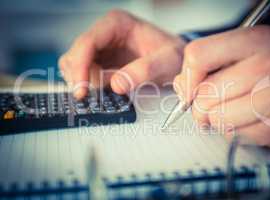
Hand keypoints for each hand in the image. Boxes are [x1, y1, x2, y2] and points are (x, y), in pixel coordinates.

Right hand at [59, 9, 185, 98]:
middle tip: (88, 97)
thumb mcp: (167, 61)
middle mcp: (105, 33)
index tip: (82, 89)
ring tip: (101, 95)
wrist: (177, 61)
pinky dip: (88, 86)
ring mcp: (101, 47)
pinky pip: (84, 74)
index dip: (80, 66)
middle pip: (76, 54)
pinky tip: (101, 93)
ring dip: (83, 82)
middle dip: (79, 77)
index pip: (88, 42)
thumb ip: (145, 70)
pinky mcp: (101, 62)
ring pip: (75, 65)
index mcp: (117, 23)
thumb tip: (116, 84)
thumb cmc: (173, 56)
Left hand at [174, 25, 269, 150]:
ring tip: (237, 110)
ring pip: (216, 118)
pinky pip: (235, 136)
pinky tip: (252, 120)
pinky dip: (237, 131)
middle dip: (202, 105)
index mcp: (257, 40)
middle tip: (217, 102)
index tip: (191, 87)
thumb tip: (183, 85)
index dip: (188, 76)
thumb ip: (210, 63)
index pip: (198, 55)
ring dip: (220, 120)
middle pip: (204, 94)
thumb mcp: (248, 52)